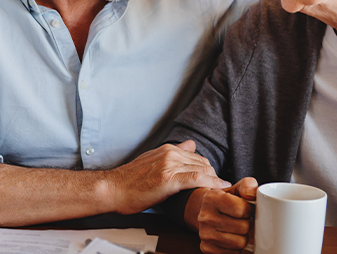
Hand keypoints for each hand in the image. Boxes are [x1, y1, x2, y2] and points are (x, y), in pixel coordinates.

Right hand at [105, 140, 230, 214]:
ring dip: (216, 180)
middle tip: (221, 188)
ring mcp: (169, 166)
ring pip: (202, 169)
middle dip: (215, 176)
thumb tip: (191, 144)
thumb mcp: (152, 160)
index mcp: (167, 149)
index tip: (215, 180)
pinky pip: (197, 178)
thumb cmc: (129, 181)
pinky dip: (212, 183)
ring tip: (224, 191)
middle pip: (203, 162)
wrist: (112, 190)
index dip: (208, 170)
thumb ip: (173, 153)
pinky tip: (221, 188)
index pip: (197, 157)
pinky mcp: (169, 179)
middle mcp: (170, 154)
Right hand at [193, 177, 257, 253]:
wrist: (203, 212)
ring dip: (243, 236)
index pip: (241, 209)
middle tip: (241, 219)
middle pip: (243, 227)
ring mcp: (205, 234)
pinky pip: (233, 253)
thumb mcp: (235, 189)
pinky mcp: (207, 248)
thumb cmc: (224, 201)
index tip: (245, 208)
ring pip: (240, 243)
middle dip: (247, 223)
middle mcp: (205, 217)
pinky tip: (231, 237)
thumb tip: (253, 193)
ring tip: (237, 229)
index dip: (249, 210)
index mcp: (211, 199)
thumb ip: (247, 185)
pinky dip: (236, 248)